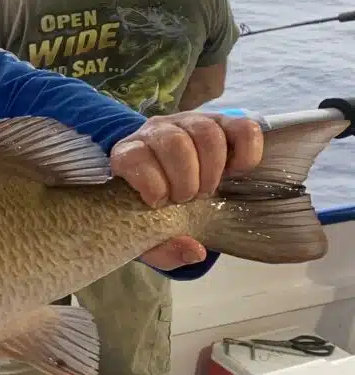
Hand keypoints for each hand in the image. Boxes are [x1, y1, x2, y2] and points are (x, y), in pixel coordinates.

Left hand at [110, 113, 263, 269]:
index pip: (133, 156)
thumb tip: (195, 251)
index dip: (150, 182)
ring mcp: (190, 123)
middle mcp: (157, 131)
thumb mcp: (149, 235)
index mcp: (128, 155)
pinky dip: (246, 152)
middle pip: (174, 142)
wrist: (169, 184)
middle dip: (186, 179)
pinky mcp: (223, 122)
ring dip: (212, 168)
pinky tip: (236, 171)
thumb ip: (163, 249)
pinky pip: (242, 127)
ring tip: (208, 189)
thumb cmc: (153, 210)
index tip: (159, 203)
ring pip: (206, 131)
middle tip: (189, 199)